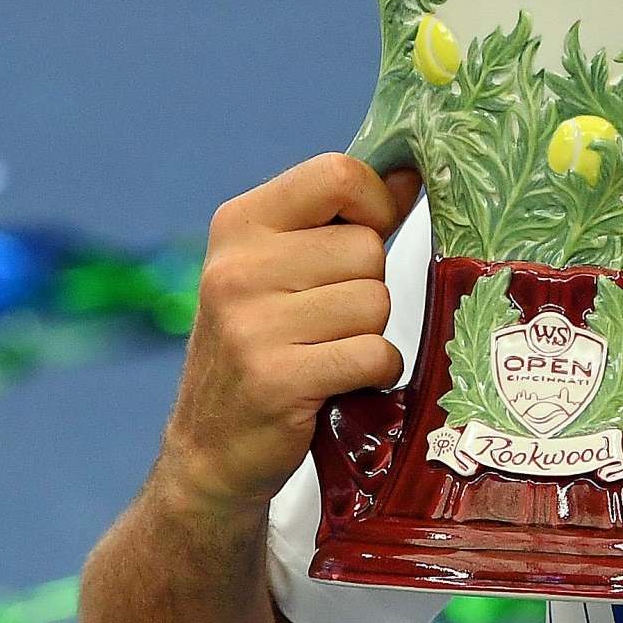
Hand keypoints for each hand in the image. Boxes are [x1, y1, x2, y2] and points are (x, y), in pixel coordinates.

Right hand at [159, 153, 421, 513]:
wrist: (211, 449)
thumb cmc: (264, 346)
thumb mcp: (282, 270)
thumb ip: (344, 221)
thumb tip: (412, 173)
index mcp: (240, 224)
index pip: (338, 174)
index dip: (376, 203)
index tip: (370, 234)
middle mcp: (238, 268)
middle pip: (367, 248)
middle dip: (368, 287)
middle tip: (327, 323)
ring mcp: (251, 325)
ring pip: (375, 302)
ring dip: (368, 335)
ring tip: (325, 353)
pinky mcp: (276, 379)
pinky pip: (374, 354)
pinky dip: (373, 374)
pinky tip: (337, 383)